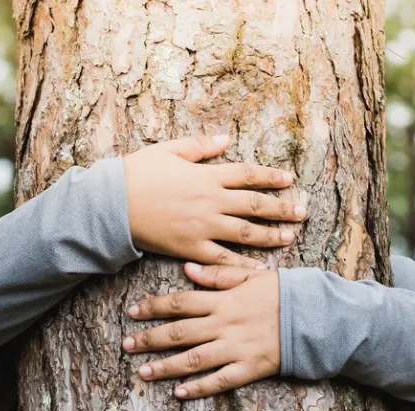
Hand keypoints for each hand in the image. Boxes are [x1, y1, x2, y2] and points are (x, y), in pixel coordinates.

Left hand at [121, 263, 280, 398]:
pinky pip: (220, 381)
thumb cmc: (284, 293)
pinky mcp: (249, 368)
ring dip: (165, 367)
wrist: (315, 317)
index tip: (133, 311)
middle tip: (127, 345)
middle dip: (149, 339)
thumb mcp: (252, 276)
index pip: (179, 302)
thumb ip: (218, 274)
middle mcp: (224, 325)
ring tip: (142, 373)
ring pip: (193, 359)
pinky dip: (199, 388)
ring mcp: (235, 348)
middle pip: (178, 332)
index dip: (153, 307)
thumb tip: (187, 270)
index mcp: (223, 300)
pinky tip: (180, 394)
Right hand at [123, 135, 306, 268]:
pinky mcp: (191, 248)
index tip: (290, 179)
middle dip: (281, 208)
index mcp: (207, 175)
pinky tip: (260, 268)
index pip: (248, 175)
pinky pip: (223, 259)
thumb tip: (226, 139)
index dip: (272, 177)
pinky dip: (243, 264)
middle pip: (255, 205)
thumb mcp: (168, 150)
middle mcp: (211, 201)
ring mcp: (203, 227)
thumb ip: (200, 147)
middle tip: (302, 212)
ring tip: (289, 236)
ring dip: (271, 235)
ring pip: (246, 233)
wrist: (112, 204)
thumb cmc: (137, 173)